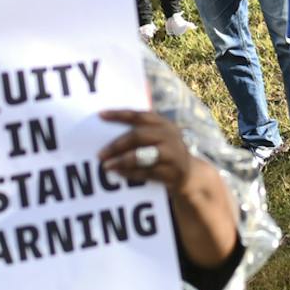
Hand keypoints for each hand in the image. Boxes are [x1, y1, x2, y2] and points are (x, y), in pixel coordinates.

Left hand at [97, 110, 212, 196]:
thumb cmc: (165, 152)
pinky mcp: (171, 172)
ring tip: (106, 166)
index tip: (100, 115)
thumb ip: (140, 132)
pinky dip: (130, 173)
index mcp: (163, 123)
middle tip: (100, 154)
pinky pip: (146, 172)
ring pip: (142, 155)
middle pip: (138, 136)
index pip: (139, 115)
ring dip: (122, 160)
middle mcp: (169, 136)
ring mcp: (172, 154)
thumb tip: (106, 132)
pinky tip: (118, 173)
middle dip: (117, 144)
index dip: (119, 114)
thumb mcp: (159, 137)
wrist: (189, 174)